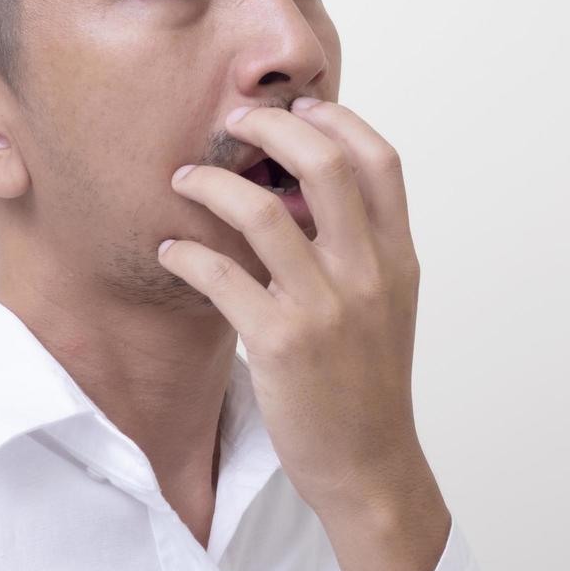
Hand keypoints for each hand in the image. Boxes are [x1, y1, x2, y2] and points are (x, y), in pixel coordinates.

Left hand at [156, 98, 427, 513]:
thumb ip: (363, 244)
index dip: (339, 119)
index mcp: (398, 258)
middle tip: (232, 123)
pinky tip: (171, 251)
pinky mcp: (280, 344)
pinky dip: (187, 254)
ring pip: (263, 212)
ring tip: (183, 180)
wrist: (368, 464)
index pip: (381, 161)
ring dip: (211, 184)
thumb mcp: (387, 302)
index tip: (300, 106)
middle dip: (271, 128)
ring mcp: (325, 308)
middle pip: (324, 165)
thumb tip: (312, 185)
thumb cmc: (368, 380)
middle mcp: (368, 273)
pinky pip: (221, 277)